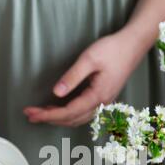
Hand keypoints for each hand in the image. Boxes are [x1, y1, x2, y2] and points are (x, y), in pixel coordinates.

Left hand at [24, 30, 142, 126]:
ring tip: (40, 114)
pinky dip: (68, 115)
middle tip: (30, 115)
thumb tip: (56, 93)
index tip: (32, 113)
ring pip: (77, 119)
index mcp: (97, 96)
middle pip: (72, 120)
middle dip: (49, 119)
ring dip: (58, 119)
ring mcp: (104, 103)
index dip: (48, 115)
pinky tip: (59, 109)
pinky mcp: (103, 98)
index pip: (68, 112)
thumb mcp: (89, 59)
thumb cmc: (113, 49)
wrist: (134, 45)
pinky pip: (83, 114)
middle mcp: (101, 104)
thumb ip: (72, 77)